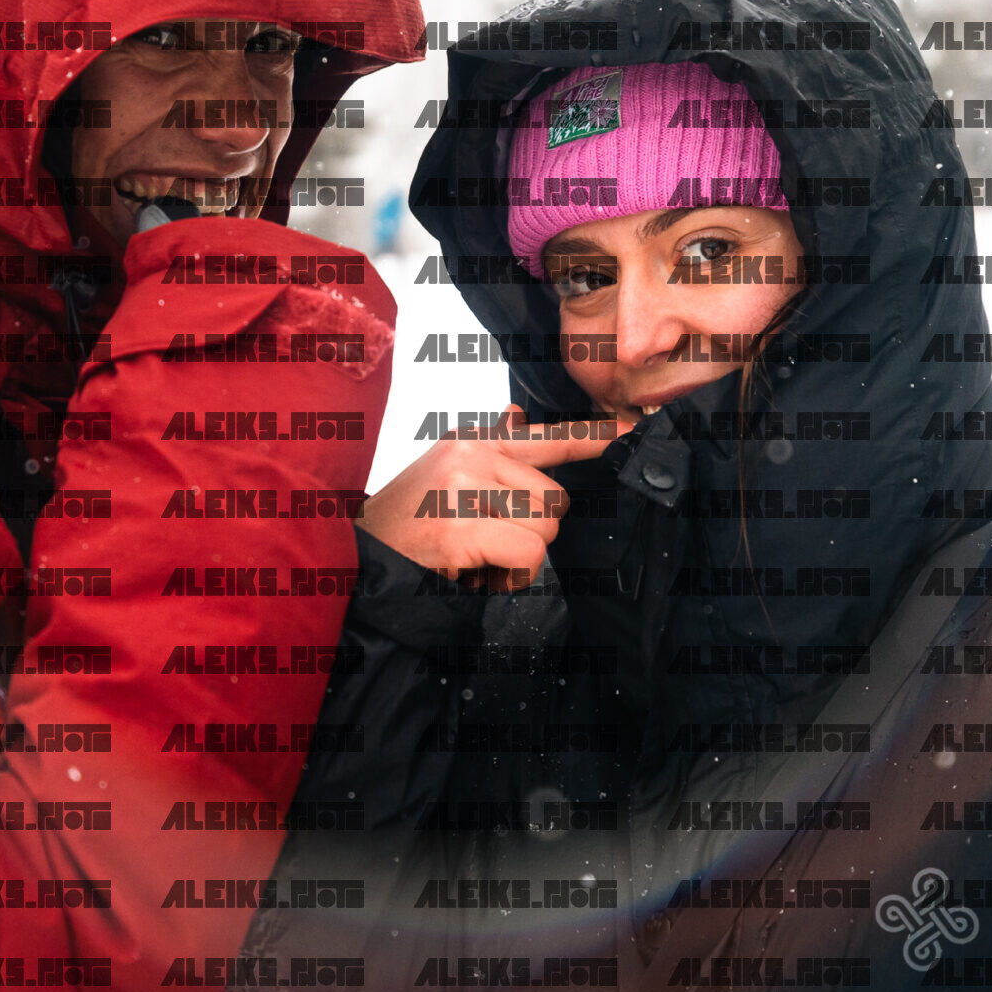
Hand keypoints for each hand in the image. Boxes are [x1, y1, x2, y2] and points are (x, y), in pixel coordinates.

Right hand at [356, 406, 628, 585]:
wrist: (358, 559)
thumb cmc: (407, 525)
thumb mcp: (445, 477)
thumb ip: (489, 451)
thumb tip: (517, 414)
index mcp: (472, 443)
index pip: (547, 436)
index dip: (595, 438)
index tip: (634, 429)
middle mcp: (470, 455)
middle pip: (555, 499)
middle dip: (531, 534)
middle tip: (487, 546)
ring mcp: (463, 488)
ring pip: (545, 528)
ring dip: (521, 559)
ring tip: (479, 560)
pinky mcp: (460, 527)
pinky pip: (527, 554)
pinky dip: (512, 576)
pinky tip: (478, 575)